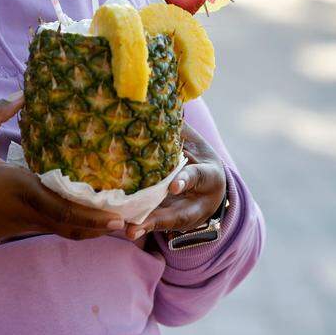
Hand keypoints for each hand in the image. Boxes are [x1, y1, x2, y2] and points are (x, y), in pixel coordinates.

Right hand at [0, 92, 126, 241]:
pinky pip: (55, 228)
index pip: (62, 207)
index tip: (116, 214)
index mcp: (19, 189)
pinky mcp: (22, 228)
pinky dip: (75, 225)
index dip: (91, 214)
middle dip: (101, 226)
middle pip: (72, 226)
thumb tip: (22, 93)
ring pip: (66, 231)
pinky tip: (87, 213)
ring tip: (116, 218)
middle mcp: (28, 211)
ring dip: (91, 228)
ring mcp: (26, 224)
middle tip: (129, 220)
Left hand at [126, 123, 226, 239]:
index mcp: (209, 176)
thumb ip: (180, 130)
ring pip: (168, 224)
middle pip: (181, 213)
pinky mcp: (174, 222)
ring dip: (147, 227)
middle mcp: (200, 201)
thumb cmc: (200, 158)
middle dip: (160, 218)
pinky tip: (122, 227)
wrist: (213, 187)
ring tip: (128, 231)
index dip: (186, 180)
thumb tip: (161, 103)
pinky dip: (141, 225)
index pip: (198, 177)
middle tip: (137, 223)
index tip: (173, 185)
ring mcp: (187, 215)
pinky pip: (157, 224)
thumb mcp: (196, 144)